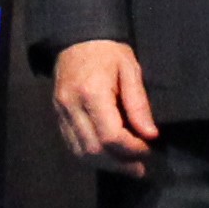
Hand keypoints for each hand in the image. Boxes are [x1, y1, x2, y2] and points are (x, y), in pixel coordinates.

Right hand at [53, 39, 161, 173]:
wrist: (77, 38)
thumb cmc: (108, 51)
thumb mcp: (130, 69)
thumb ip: (138, 104)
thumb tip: (150, 135)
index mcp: (92, 92)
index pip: (111, 135)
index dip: (132, 149)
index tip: (149, 149)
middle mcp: (72, 106)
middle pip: (93, 150)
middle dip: (120, 164)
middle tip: (141, 169)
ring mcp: (61, 113)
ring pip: (80, 153)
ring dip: (106, 165)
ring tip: (128, 168)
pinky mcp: (58, 116)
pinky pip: (72, 146)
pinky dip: (91, 157)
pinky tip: (109, 158)